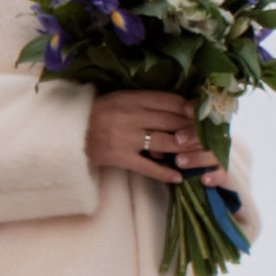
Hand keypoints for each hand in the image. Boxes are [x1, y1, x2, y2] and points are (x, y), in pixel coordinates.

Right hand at [85, 92, 235, 188]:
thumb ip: (145, 102)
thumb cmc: (98, 114)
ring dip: (184, 149)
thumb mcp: (121, 98)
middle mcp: (131, 116)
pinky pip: (148, 167)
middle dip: (192, 129)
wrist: (69, 134)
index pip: (169, 101)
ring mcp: (126, 138)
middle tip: (207, 135)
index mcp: (131, 98)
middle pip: (171, 121)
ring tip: (197, 155)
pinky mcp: (120, 157)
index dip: (189, 108)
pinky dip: (164, 173)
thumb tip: (177, 110)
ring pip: (164, 142)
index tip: (201, 113)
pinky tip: (178, 177)